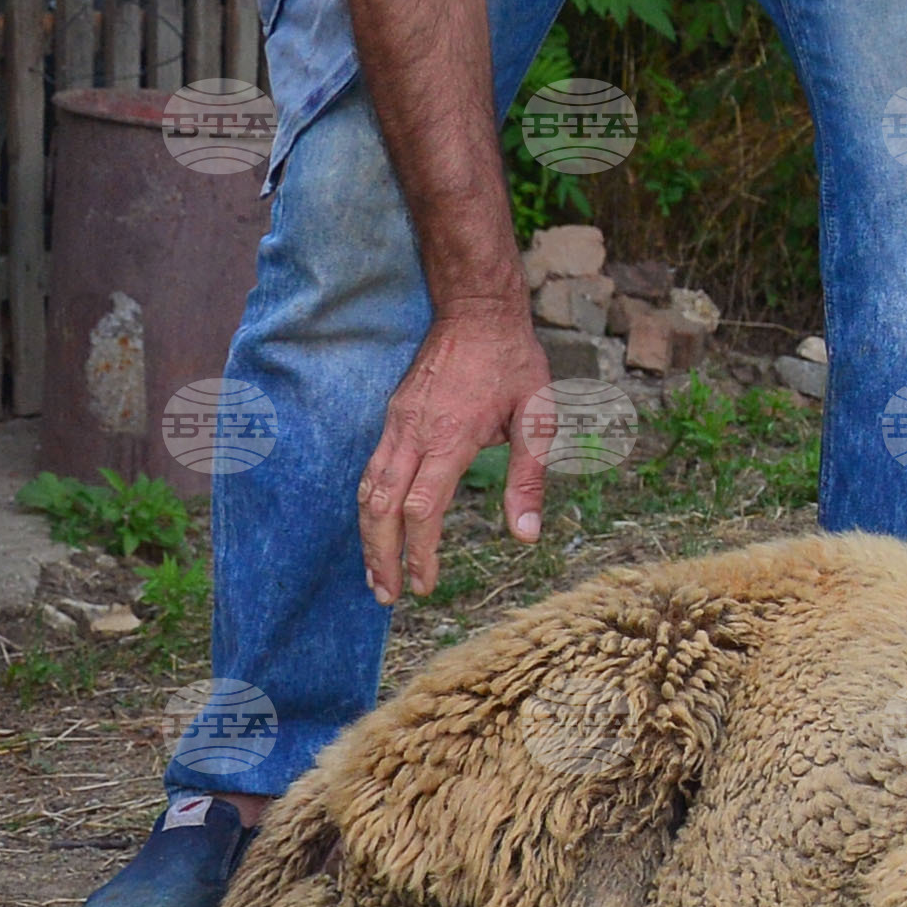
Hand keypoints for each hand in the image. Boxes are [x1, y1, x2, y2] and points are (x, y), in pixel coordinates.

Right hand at [356, 307, 549, 604]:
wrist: (477, 309)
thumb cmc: (514, 361)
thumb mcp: (538, 415)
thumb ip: (529, 477)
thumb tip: (526, 535)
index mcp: (451, 437)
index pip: (422, 509)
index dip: (421, 553)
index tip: (426, 586)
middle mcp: (414, 433)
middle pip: (381, 508)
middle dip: (381, 557)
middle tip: (388, 596)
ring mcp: (397, 423)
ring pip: (367, 490)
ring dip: (368, 537)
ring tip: (376, 576)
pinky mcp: (392, 416)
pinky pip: (370, 470)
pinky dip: (368, 507)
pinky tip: (376, 530)